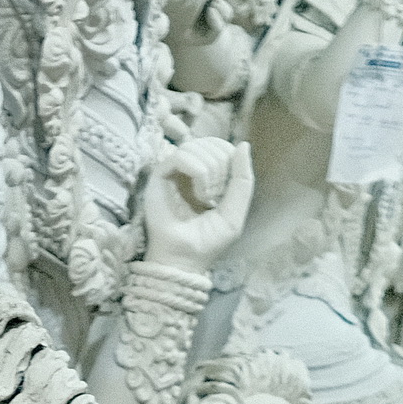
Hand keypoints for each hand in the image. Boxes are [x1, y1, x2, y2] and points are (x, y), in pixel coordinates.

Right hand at [143, 136, 255, 271]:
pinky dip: (197, 170)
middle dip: (221, 165)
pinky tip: (199, 193)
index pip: (220, 146)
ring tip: (206, 196)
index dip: (230, 157)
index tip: (228, 187)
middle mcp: (188, 170)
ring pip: (195, 146)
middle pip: (210, 143)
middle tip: (216, 195)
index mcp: (207, 176)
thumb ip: (243, 180)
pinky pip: (181, 155)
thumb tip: (243, 144)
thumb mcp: (235, 212)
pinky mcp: (159, 176)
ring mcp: (173, 172)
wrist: (183, 260)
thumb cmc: (207, 242)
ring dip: (210, 170)